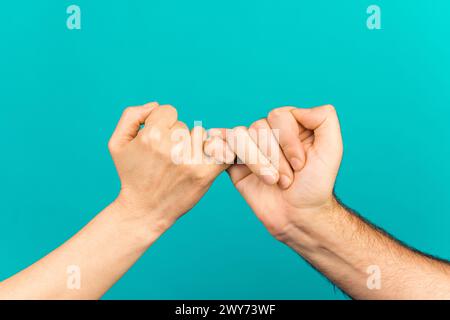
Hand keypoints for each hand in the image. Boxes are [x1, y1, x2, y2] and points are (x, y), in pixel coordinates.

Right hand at [108, 102, 227, 234]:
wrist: (144, 210)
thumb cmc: (132, 175)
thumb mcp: (117, 143)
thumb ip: (132, 116)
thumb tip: (156, 105)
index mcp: (151, 135)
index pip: (168, 111)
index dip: (162, 124)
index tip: (157, 141)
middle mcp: (172, 147)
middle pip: (185, 125)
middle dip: (177, 137)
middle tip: (167, 157)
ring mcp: (190, 161)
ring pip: (201, 136)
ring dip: (193, 146)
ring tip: (181, 162)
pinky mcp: (205, 173)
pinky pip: (221, 151)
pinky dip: (219, 153)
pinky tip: (209, 160)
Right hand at [207, 105, 342, 239]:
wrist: (298, 216)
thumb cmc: (316, 186)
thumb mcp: (332, 150)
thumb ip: (323, 118)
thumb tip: (295, 110)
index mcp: (290, 125)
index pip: (279, 116)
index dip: (288, 141)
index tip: (301, 165)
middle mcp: (268, 132)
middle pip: (258, 126)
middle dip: (275, 157)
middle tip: (287, 180)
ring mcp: (250, 147)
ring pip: (239, 136)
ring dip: (258, 163)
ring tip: (272, 182)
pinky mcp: (233, 163)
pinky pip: (218, 146)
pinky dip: (218, 148)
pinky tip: (228, 158)